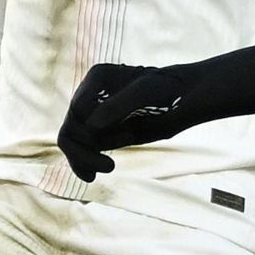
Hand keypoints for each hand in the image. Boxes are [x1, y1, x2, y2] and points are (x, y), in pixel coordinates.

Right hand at [57, 62, 201, 181]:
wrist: (183, 100)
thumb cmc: (166, 90)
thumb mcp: (144, 92)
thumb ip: (117, 106)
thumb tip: (91, 126)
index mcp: (97, 78)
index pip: (78, 109)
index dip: (88, 128)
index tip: (123, 137)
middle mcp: (91, 95)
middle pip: (71, 128)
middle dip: (83, 150)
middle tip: (109, 167)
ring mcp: (95, 115)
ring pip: (74, 142)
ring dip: (83, 160)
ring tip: (98, 173)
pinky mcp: (103, 132)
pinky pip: (84, 150)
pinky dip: (84, 164)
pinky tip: (90, 176)